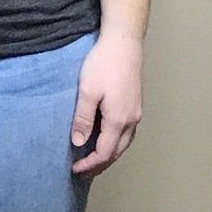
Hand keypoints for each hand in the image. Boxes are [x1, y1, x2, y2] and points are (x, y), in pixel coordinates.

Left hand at [70, 30, 143, 176]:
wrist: (124, 41)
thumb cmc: (104, 63)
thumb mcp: (87, 90)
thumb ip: (83, 118)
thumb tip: (78, 143)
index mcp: (118, 120)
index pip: (104, 153)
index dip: (89, 164)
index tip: (74, 169)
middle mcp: (131, 120)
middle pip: (117, 152)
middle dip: (100, 164)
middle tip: (83, 170)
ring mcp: (136, 112)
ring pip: (124, 142)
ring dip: (109, 153)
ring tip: (93, 158)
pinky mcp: (136, 103)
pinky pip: (127, 131)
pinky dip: (116, 141)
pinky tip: (106, 136)